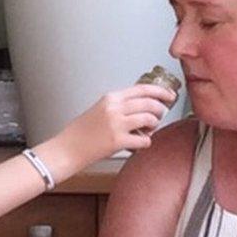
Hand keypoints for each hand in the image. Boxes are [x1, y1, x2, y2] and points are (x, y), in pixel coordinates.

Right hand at [55, 83, 175, 163]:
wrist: (67, 148)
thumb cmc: (81, 132)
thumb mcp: (99, 110)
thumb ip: (119, 106)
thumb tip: (141, 107)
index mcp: (110, 98)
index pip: (142, 89)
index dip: (160, 91)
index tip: (169, 96)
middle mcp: (114, 108)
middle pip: (149, 102)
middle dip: (160, 109)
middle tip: (161, 115)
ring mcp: (116, 124)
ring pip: (149, 118)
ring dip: (153, 125)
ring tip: (147, 131)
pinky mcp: (117, 141)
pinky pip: (144, 140)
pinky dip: (146, 143)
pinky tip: (139, 144)